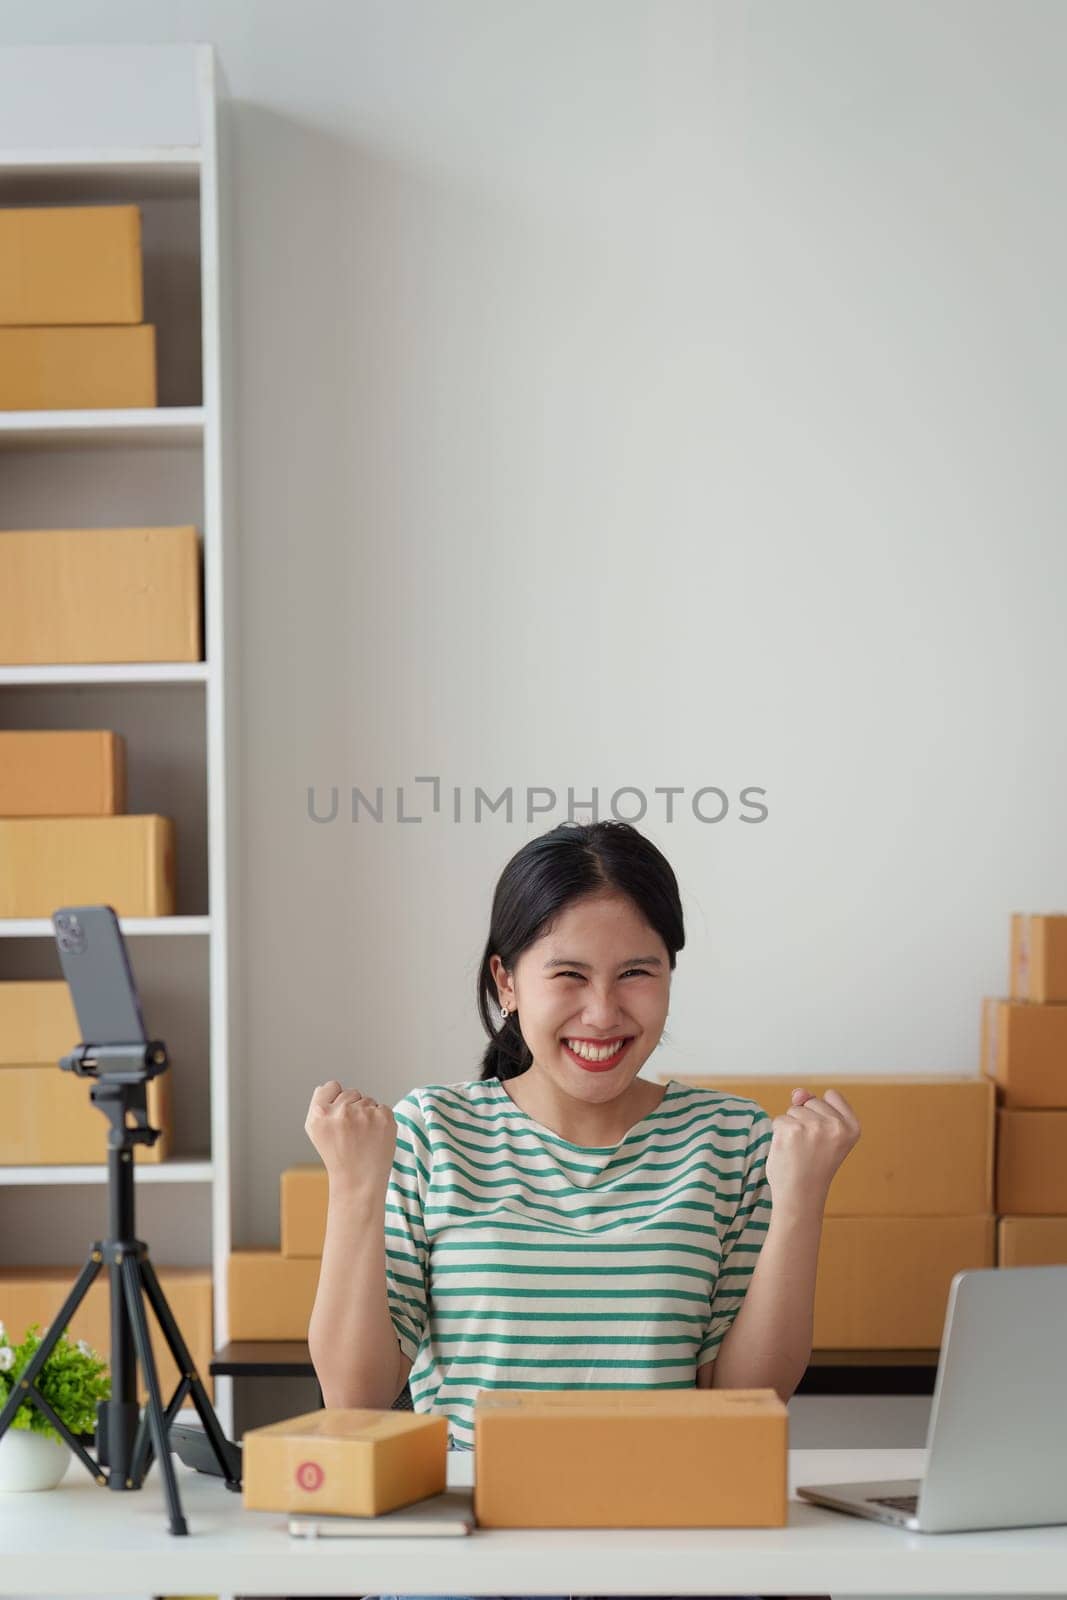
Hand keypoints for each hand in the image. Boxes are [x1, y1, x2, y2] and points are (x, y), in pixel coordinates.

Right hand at [304, 1080, 397, 1197]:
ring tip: (362, 1138)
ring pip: (368, 1100)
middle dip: (353, 1108)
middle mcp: (341, 1111)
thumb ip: (319, 1104)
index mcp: (319, 1113)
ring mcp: (364, 1113)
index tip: (338, 1117)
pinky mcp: (384, 1117)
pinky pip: (382, 1108)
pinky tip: (374, 1138)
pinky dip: (381, 1121)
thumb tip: (329, 1086)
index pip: (332, 1086)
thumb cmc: (337, 1156)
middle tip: (351, 1134)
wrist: (359, 1182)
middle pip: (352, 1093)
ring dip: (367, 1115)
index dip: (336, 1099)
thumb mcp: (315, 1131)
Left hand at [764, 1087, 860, 1212]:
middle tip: (810, 1148)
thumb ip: (813, 1106)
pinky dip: (779, 1134)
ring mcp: (814, 1127)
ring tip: (800, 1151)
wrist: (801, 1195)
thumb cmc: (812, 1165)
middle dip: (805, 1119)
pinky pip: (779, 1120)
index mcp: (852, 1127)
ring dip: (791, 1128)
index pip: (832, 1095)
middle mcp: (836, 1126)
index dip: (822, 1112)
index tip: (825, 1137)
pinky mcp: (791, 1130)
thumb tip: (797, 1092)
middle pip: (810, 1101)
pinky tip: (788, 1152)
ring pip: (793, 1110)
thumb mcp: (824, 1133)